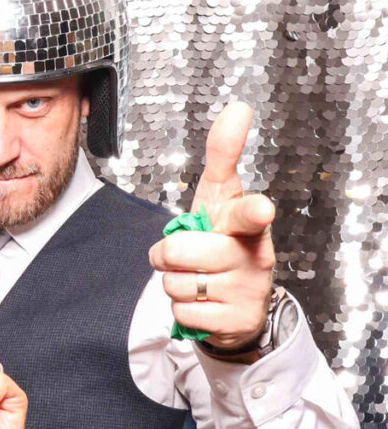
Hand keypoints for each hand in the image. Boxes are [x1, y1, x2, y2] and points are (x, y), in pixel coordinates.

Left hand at [148, 102, 275, 350]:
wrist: (239, 302)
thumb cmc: (223, 239)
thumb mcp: (220, 198)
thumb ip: (223, 155)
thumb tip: (239, 106)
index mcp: (248, 222)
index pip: (248, 211)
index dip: (251, 210)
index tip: (261, 209)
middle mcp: (254, 254)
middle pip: (178, 249)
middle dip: (167, 254)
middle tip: (186, 255)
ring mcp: (248, 290)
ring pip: (175, 283)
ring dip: (174, 283)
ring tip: (198, 279)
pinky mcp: (236, 321)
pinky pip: (182, 312)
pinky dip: (184, 310)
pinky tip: (205, 304)